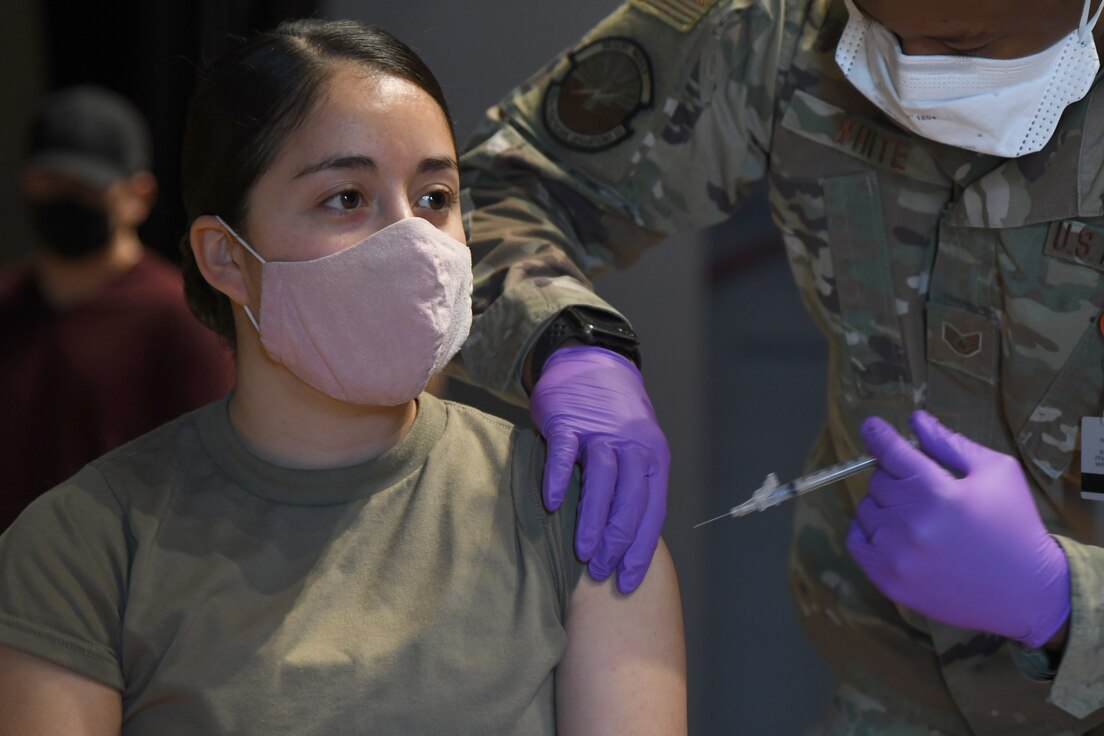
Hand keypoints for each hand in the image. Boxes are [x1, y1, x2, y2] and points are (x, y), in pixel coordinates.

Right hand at [530, 345, 669, 593]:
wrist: (591, 363)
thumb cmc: (613, 420)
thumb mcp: (635, 450)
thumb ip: (633, 488)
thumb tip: (627, 545)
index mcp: (654, 458)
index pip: (652, 511)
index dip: (640, 549)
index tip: (627, 583)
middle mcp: (633, 444)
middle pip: (630, 499)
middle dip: (617, 542)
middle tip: (601, 572)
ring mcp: (600, 431)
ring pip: (602, 480)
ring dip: (593, 519)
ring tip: (582, 553)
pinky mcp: (569, 420)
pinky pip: (565, 452)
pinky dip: (559, 478)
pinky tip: (552, 504)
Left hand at [847, 410, 1069, 647]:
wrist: (1027, 591)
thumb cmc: (1014, 525)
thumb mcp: (996, 472)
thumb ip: (949, 443)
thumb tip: (914, 420)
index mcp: (937, 492)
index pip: (891, 453)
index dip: (878, 435)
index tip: (871, 426)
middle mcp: (911, 523)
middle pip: (878, 481)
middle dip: (897, 478)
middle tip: (924, 491)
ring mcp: (896, 555)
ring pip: (866, 509)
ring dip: (884, 506)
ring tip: (917, 516)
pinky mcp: (888, 580)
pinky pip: (856, 540)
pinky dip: (869, 531)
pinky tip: (895, 532)